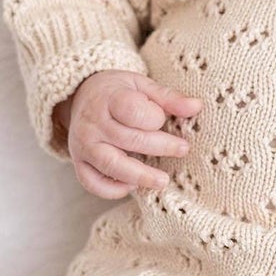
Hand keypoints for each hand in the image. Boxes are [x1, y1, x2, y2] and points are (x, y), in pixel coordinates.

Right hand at [53, 71, 201, 199]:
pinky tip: (132, 186)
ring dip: (139, 176)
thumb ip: (168, 97)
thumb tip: (196, 107)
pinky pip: (92, 183)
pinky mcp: (79, 162)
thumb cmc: (117, 91)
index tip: (164, 119)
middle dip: (160, 147)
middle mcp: (93, 123)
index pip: (132, 110)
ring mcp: (83, 145)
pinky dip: (112, 190)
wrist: (80, 96)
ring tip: (163, 181)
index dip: (154, 117)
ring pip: (111, 164)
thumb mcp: (141, 85)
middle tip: (183, 149)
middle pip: (128, 139)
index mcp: (109, 98)